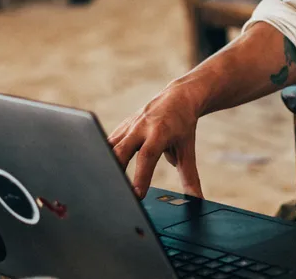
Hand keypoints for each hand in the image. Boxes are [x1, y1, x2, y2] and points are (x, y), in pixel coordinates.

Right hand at [107, 81, 204, 198]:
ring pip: (110, 145)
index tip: (137, 195)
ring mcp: (130, 125)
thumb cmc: (183, 125)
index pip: (147, 156)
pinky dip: (103, 155)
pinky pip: (109, 141)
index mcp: (160, 131)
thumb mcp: (187, 150)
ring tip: (100, 185)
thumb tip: (197, 199)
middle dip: (115, 171)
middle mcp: (142, 127)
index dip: (141, 176)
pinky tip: (97, 170)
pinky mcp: (123, 126)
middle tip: (114, 194)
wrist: (178, 97)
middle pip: (122, 150)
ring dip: (104, 163)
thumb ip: (190, 177)